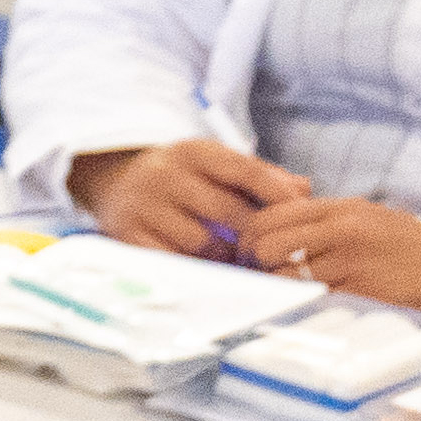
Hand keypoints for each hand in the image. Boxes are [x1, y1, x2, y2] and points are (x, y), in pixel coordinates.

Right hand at [69, 138, 313, 263]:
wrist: (116, 182)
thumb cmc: (185, 177)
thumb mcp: (217, 165)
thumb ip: (262, 175)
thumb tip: (304, 190)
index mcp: (192, 151)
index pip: (244, 171)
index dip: (277, 194)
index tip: (299, 214)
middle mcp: (163, 174)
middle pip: (226, 211)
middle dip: (254, 235)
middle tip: (272, 250)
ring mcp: (142, 205)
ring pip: (201, 242)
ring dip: (225, 256)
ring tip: (237, 260)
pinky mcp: (125, 234)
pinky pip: (172, 261)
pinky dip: (194, 268)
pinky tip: (206, 268)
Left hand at [231, 195, 420, 318]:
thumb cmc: (398, 241)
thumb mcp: (361, 214)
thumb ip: (318, 216)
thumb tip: (267, 223)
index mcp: (339, 208)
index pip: (271, 216)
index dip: (248, 234)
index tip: (244, 249)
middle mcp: (342, 231)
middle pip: (269, 245)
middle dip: (255, 262)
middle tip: (258, 272)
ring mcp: (351, 262)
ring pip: (285, 275)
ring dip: (276, 286)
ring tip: (279, 289)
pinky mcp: (360, 292)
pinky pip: (311, 298)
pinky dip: (299, 301)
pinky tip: (302, 301)